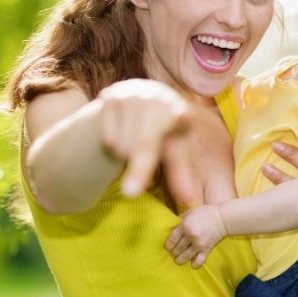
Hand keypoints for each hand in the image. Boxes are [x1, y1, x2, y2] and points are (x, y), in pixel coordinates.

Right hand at [98, 79, 198, 206]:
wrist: (136, 98)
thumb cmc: (161, 130)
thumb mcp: (173, 149)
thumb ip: (180, 173)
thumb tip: (191, 202)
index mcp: (177, 108)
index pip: (179, 118)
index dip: (181, 117)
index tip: (182, 116)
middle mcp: (155, 97)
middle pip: (144, 142)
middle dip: (139, 168)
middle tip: (131, 193)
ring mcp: (131, 95)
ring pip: (123, 143)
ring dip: (124, 155)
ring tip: (132, 145)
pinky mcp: (109, 97)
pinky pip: (107, 137)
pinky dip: (112, 145)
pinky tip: (118, 134)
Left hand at [164, 204, 226, 267]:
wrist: (222, 218)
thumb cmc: (205, 213)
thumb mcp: (190, 212)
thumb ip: (180, 220)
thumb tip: (172, 226)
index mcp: (185, 225)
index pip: (172, 239)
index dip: (168, 245)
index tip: (167, 247)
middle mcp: (190, 236)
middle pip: (177, 249)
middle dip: (173, 253)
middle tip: (172, 253)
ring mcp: (198, 244)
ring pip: (185, 256)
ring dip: (180, 260)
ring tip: (178, 260)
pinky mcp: (206, 249)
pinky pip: (199, 261)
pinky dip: (195, 264)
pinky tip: (192, 264)